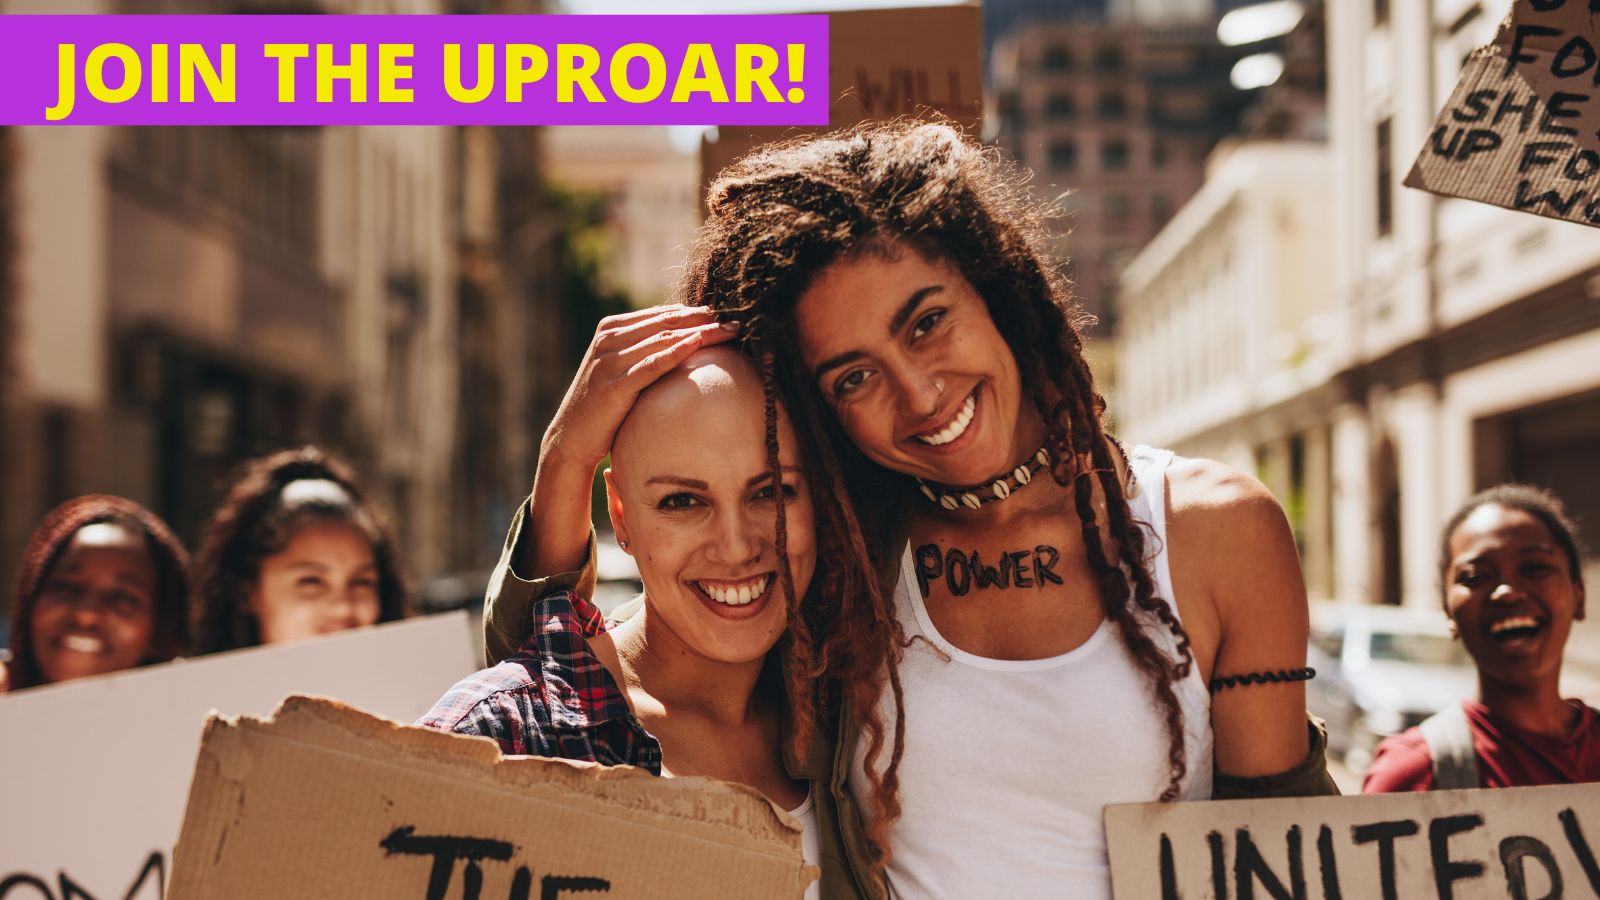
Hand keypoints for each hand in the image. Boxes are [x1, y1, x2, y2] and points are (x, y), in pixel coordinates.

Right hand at [544, 306, 737, 469]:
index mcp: (611, 328)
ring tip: (730, 330)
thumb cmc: (605, 405)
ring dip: (701, 332)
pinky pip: (652, 364)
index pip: (662, 313)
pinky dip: (677, 352)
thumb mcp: (622, 369)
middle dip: (704, 318)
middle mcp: (608, 339)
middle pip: (667, 322)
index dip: (696, 312)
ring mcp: (609, 361)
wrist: (572, 437)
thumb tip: (685, 338)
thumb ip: (645, 350)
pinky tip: (699, 344)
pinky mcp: (614, 386)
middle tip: (737, 317)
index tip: (725, 313)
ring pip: (664, 339)